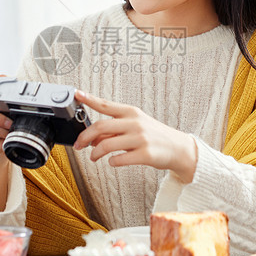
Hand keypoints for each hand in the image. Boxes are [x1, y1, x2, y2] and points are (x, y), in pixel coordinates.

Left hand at [72, 90, 197, 182]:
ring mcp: (140, 138)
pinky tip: (112, 161)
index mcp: (131, 112)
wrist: (178, 149)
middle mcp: (135, 123)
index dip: (89, 99)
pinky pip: (118, 159)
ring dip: (95, 153)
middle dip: (84, 136)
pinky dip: (111, 162)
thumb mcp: (135, 127)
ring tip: (93, 157)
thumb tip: (92, 138)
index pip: (105, 104)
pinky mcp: (145, 155)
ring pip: (106, 144)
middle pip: (100, 126)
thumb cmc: (154, 136)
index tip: (76, 94)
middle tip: (78, 145)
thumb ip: (114, 130)